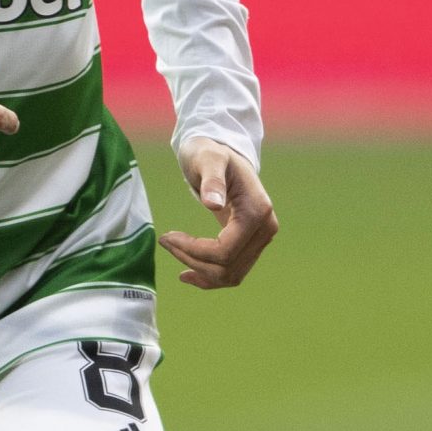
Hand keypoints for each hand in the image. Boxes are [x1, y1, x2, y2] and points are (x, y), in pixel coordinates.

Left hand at [163, 138, 276, 288]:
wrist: (221, 154)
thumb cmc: (210, 153)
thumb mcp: (207, 159)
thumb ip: (211, 179)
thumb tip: (213, 204)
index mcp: (257, 211)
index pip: (225, 250)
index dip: (194, 250)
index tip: (167, 237)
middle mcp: (266, 228)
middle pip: (228, 267)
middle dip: (192, 260)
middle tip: (166, 241)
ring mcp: (261, 238)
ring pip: (230, 275)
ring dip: (199, 270)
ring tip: (173, 250)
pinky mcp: (252, 244)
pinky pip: (233, 272)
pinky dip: (210, 278)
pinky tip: (187, 273)